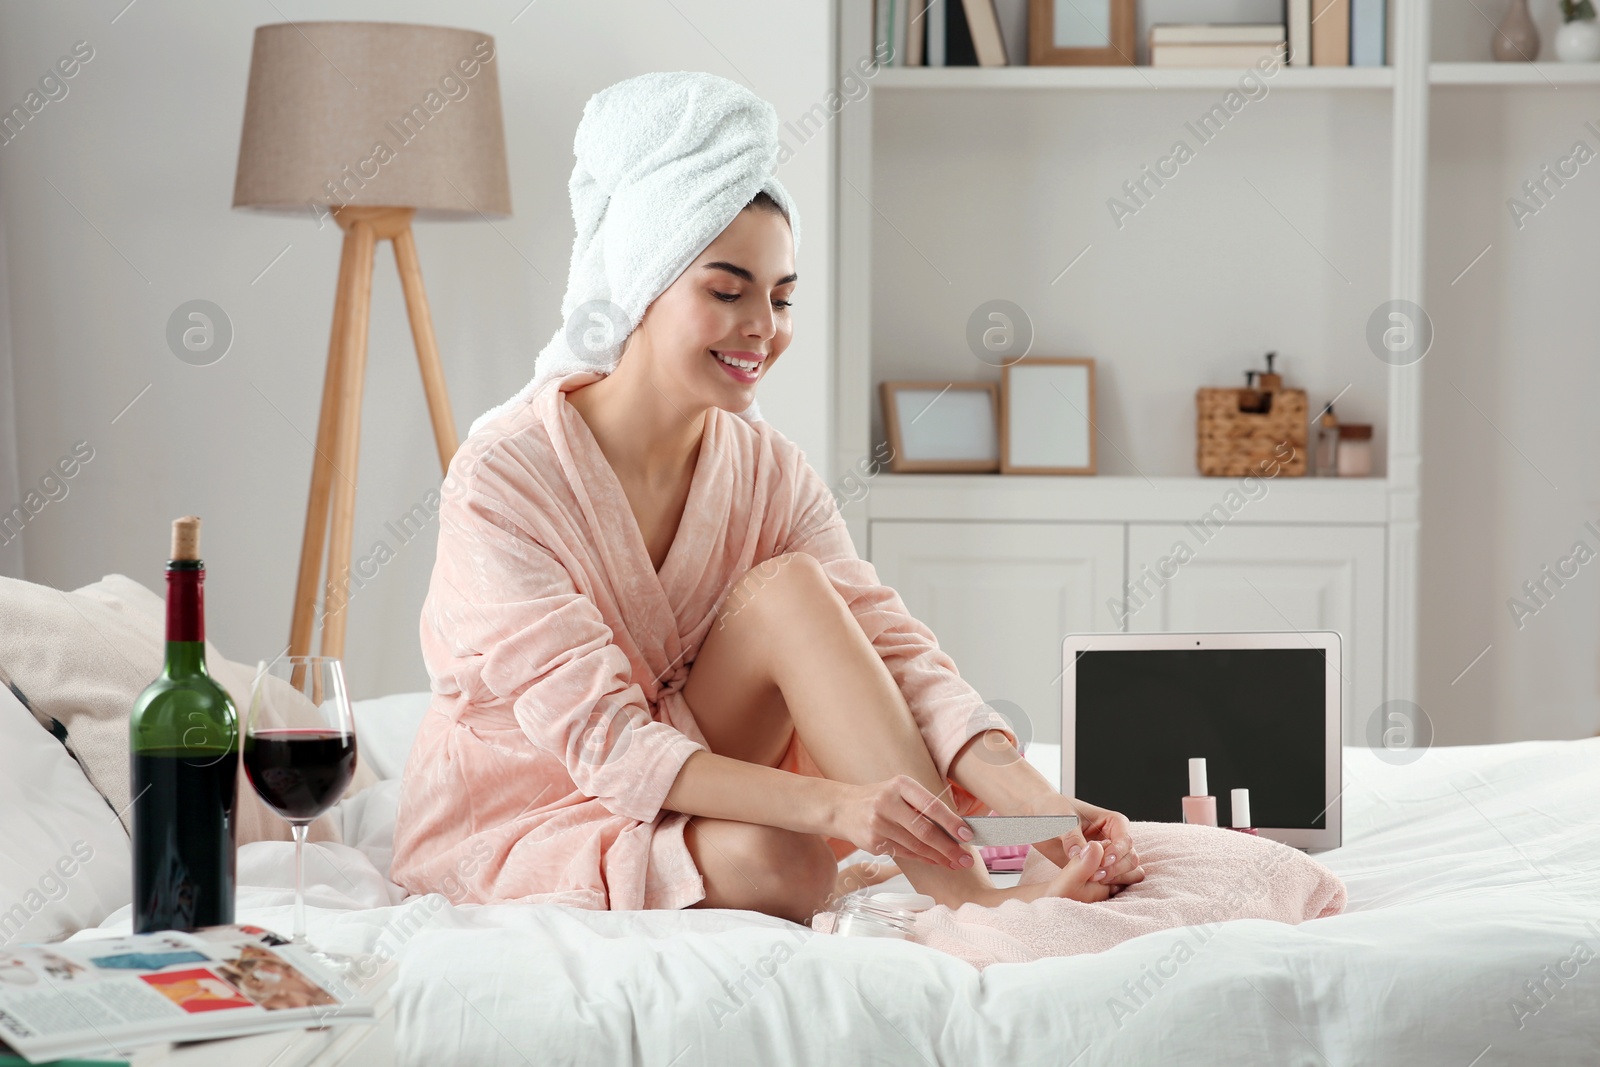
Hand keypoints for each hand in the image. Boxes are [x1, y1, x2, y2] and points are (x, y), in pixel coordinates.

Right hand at [827, 775, 976, 870]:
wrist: (841, 808)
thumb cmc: (878, 799)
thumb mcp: (899, 791)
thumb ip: (922, 805)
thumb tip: (956, 828)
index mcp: (900, 785)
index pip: (931, 805)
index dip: (951, 822)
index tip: (968, 835)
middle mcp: (888, 803)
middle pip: (925, 830)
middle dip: (949, 847)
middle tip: (966, 858)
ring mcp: (878, 824)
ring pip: (916, 845)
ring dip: (940, 857)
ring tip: (956, 863)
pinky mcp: (873, 842)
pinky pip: (905, 853)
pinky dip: (924, 859)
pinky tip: (937, 861)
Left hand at [1021, 794, 1143, 894]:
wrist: (1038, 818)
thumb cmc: (1053, 810)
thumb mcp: (1061, 818)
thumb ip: (1072, 836)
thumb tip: (1079, 854)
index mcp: (1113, 822)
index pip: (1125, 840)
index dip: (1117, 852)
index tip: (1102, 861)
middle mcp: (1114, 840)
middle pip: (1130, 859)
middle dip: (1116, 869)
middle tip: (1095, 875)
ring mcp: (1107, 857)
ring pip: (1124, 873)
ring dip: (1112, 879)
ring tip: (1090, 879)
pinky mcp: (1095, 870)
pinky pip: (1109, 882)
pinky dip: (1105, 886)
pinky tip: (1088, 884)